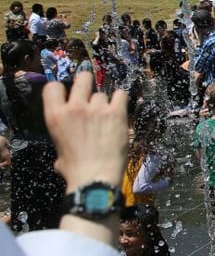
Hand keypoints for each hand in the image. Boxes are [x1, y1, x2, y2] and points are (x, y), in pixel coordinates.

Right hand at [43, 72, 127, 190]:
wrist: (96, 176)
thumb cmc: (75, 169)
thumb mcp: (59, 151)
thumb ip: (63, 137)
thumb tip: (69, 141)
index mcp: (55, 116)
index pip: (53, 87)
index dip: (61, 89)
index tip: (68, 94)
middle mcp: (75, 107)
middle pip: (82, 78)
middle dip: (86, 82)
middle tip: (90, 91)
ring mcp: (97, 108)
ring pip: (102, 94)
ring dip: (104, 103)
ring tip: (107, 117)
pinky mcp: (116, 113)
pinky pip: (121, 95)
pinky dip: (120, 100)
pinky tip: (119, 110)